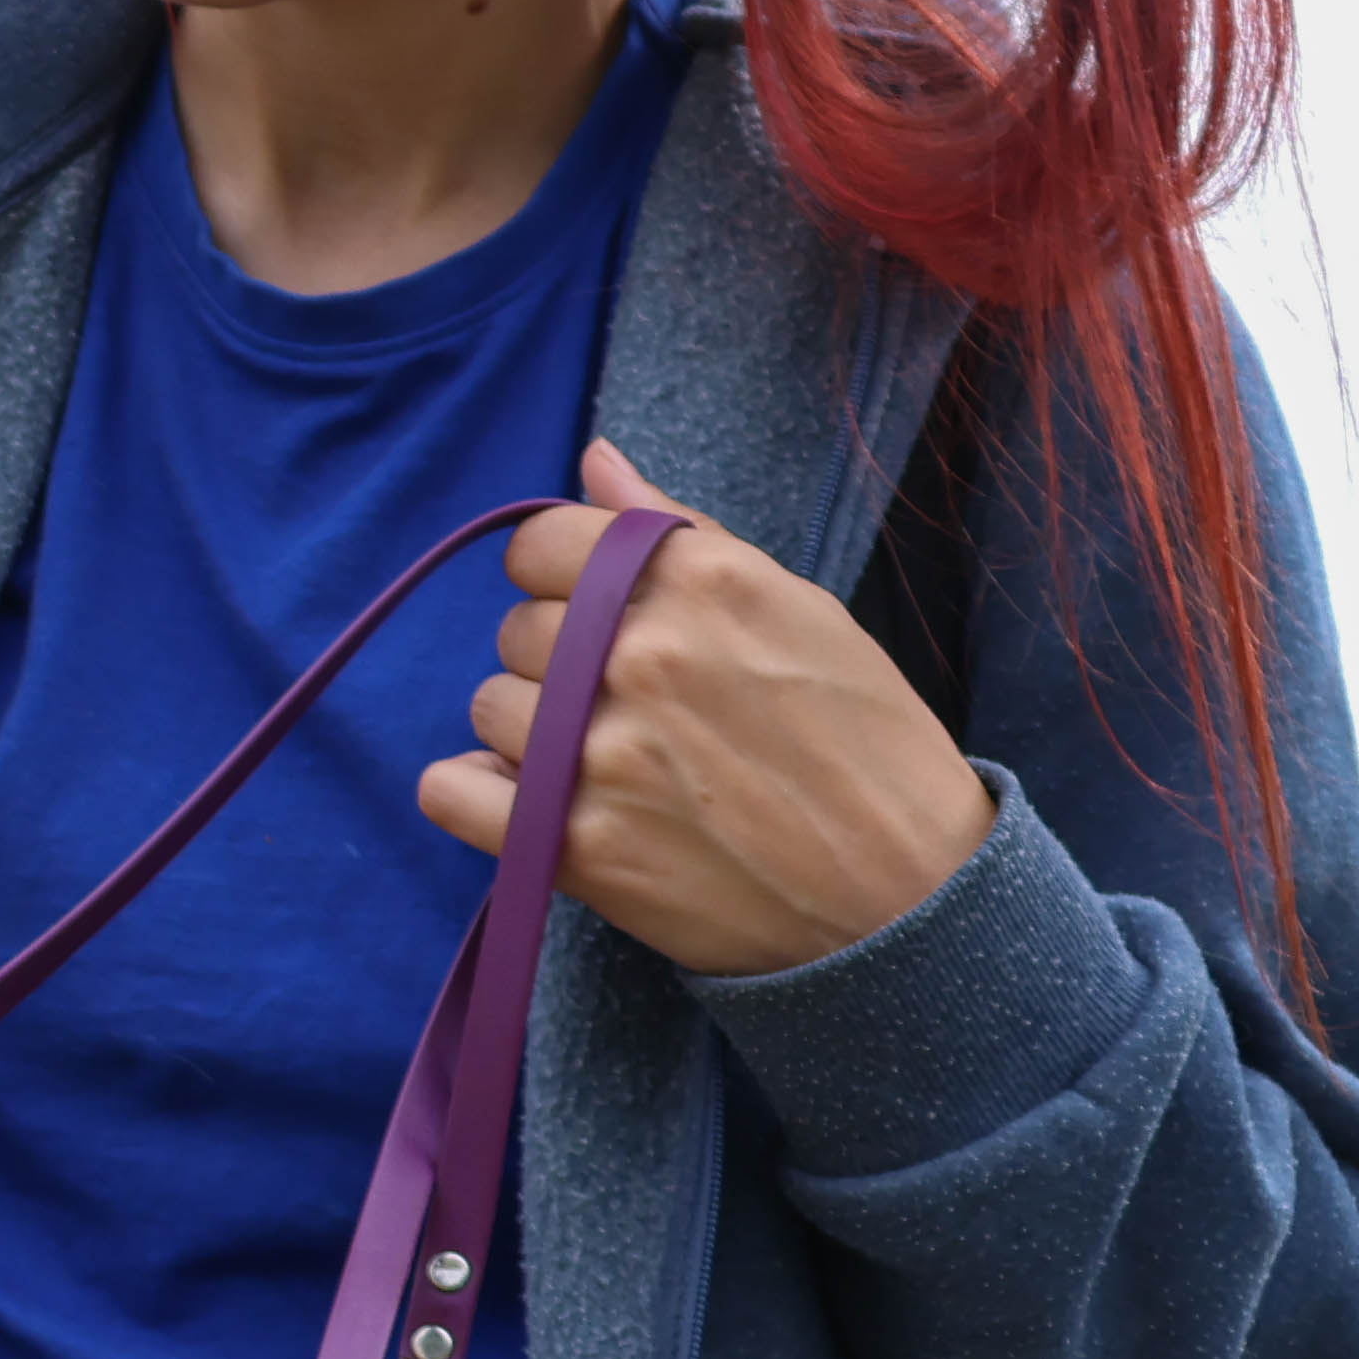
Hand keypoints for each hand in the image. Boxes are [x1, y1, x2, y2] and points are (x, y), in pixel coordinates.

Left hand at [421, 438, 989, 978]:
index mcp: (701, 583)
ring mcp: (601, 751)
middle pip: (518, 630)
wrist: (909, 898)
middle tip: (638, 710)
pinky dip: (476, 796)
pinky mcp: (574, 843)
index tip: (600, 616)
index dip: (563, 579)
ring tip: (615, 764)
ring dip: (533, 734)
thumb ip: (680, 533)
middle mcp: (641, 654)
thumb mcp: (802, 613)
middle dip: (561, 663)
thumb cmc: (866, 746)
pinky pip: (449, 789)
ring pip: (490, 708)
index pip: (542, 544)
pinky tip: (534, 803)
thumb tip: (594, 460)